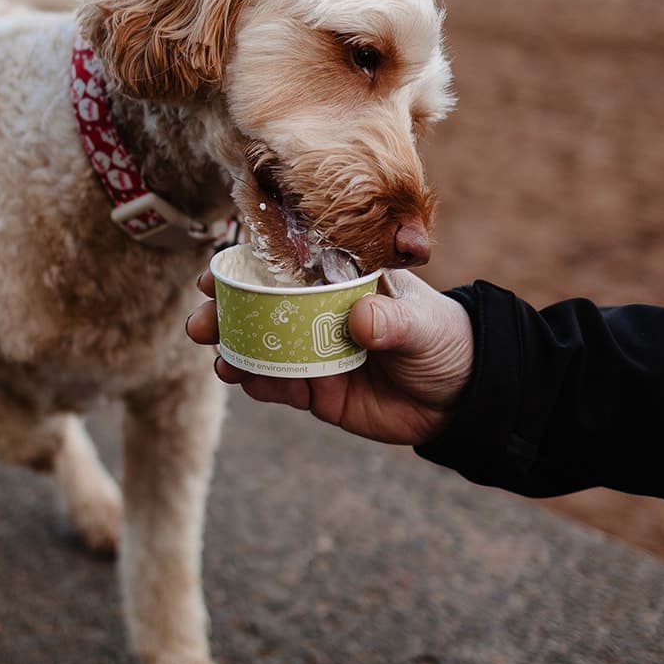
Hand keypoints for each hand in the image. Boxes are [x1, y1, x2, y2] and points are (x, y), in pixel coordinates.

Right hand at [185, 268, 473, 446]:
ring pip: (260, 349)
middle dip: (223, 315)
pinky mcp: (317, 391)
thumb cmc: (445, 339)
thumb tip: (361, 319)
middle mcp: (316, 313)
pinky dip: (263, 386)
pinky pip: (280, 387)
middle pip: (258, 309)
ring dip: (234, 354)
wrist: (463, 396)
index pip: (283, 266)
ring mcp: (312, 352)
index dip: (244, 267)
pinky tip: (256, 384)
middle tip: (200, 324)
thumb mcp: (423, 324)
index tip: (214, 271)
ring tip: (223, 362)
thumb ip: (392, 320)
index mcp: (337, 281)